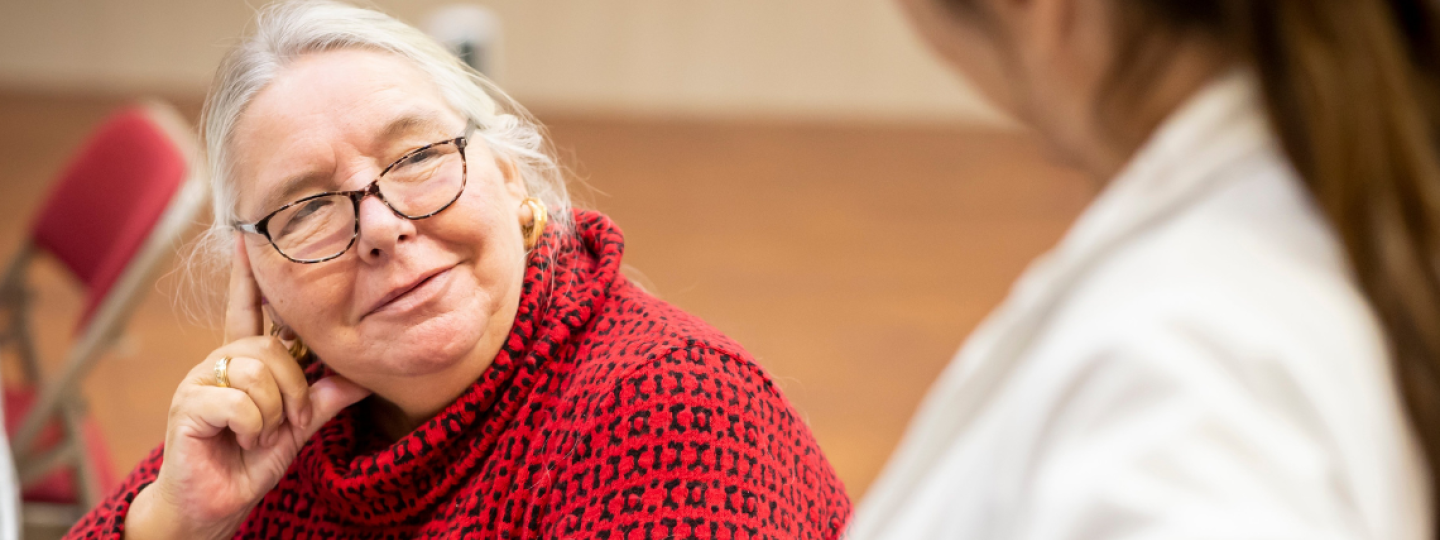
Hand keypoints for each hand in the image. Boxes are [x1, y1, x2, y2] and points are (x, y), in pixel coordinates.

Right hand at [124, 240, 370, 538]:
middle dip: (292, 390)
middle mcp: (218, 362)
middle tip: (283, 423)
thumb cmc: (251, 462)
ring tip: (259, 435)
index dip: (249, 276)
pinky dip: (253, 427)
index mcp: (243, 362)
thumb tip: (365, 374)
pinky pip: (241, 401)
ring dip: (273, 414)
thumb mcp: (298, 426)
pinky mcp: (188, 404)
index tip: (249, 236)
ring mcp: (199, 381)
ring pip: (259, 374)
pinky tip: (241, 440)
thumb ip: (326, 397)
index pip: (248, 309)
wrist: (215, 504)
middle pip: (272, 348)